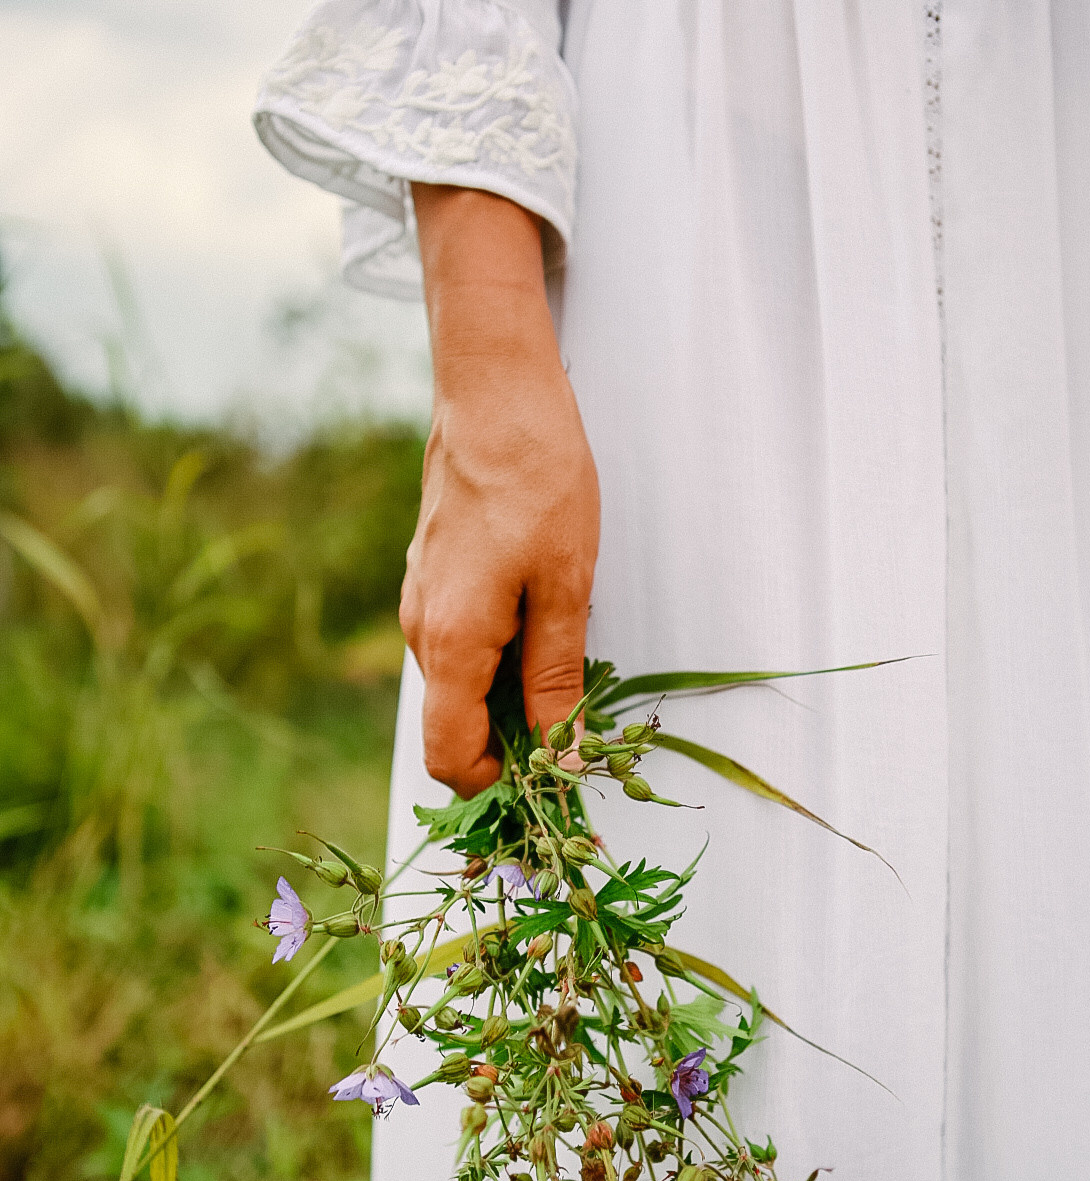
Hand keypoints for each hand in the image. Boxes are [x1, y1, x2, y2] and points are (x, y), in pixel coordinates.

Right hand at [400, 186, 599, 795]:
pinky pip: (461, 646)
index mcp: (449, 644)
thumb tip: (558, 753)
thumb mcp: (565, 588)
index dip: (496, 787)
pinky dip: (500, 660)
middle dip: (511, 747)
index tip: (551, 786)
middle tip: (578, 737)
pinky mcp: (434, 578)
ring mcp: (421, 603)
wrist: (495, 392)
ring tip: (572, 675)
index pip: (449, 757)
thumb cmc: (536, 480)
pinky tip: (547, 631)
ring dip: (511, 700)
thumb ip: (555, 678)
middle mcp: (420, 632)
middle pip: (454, 726)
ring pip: (461, 685)